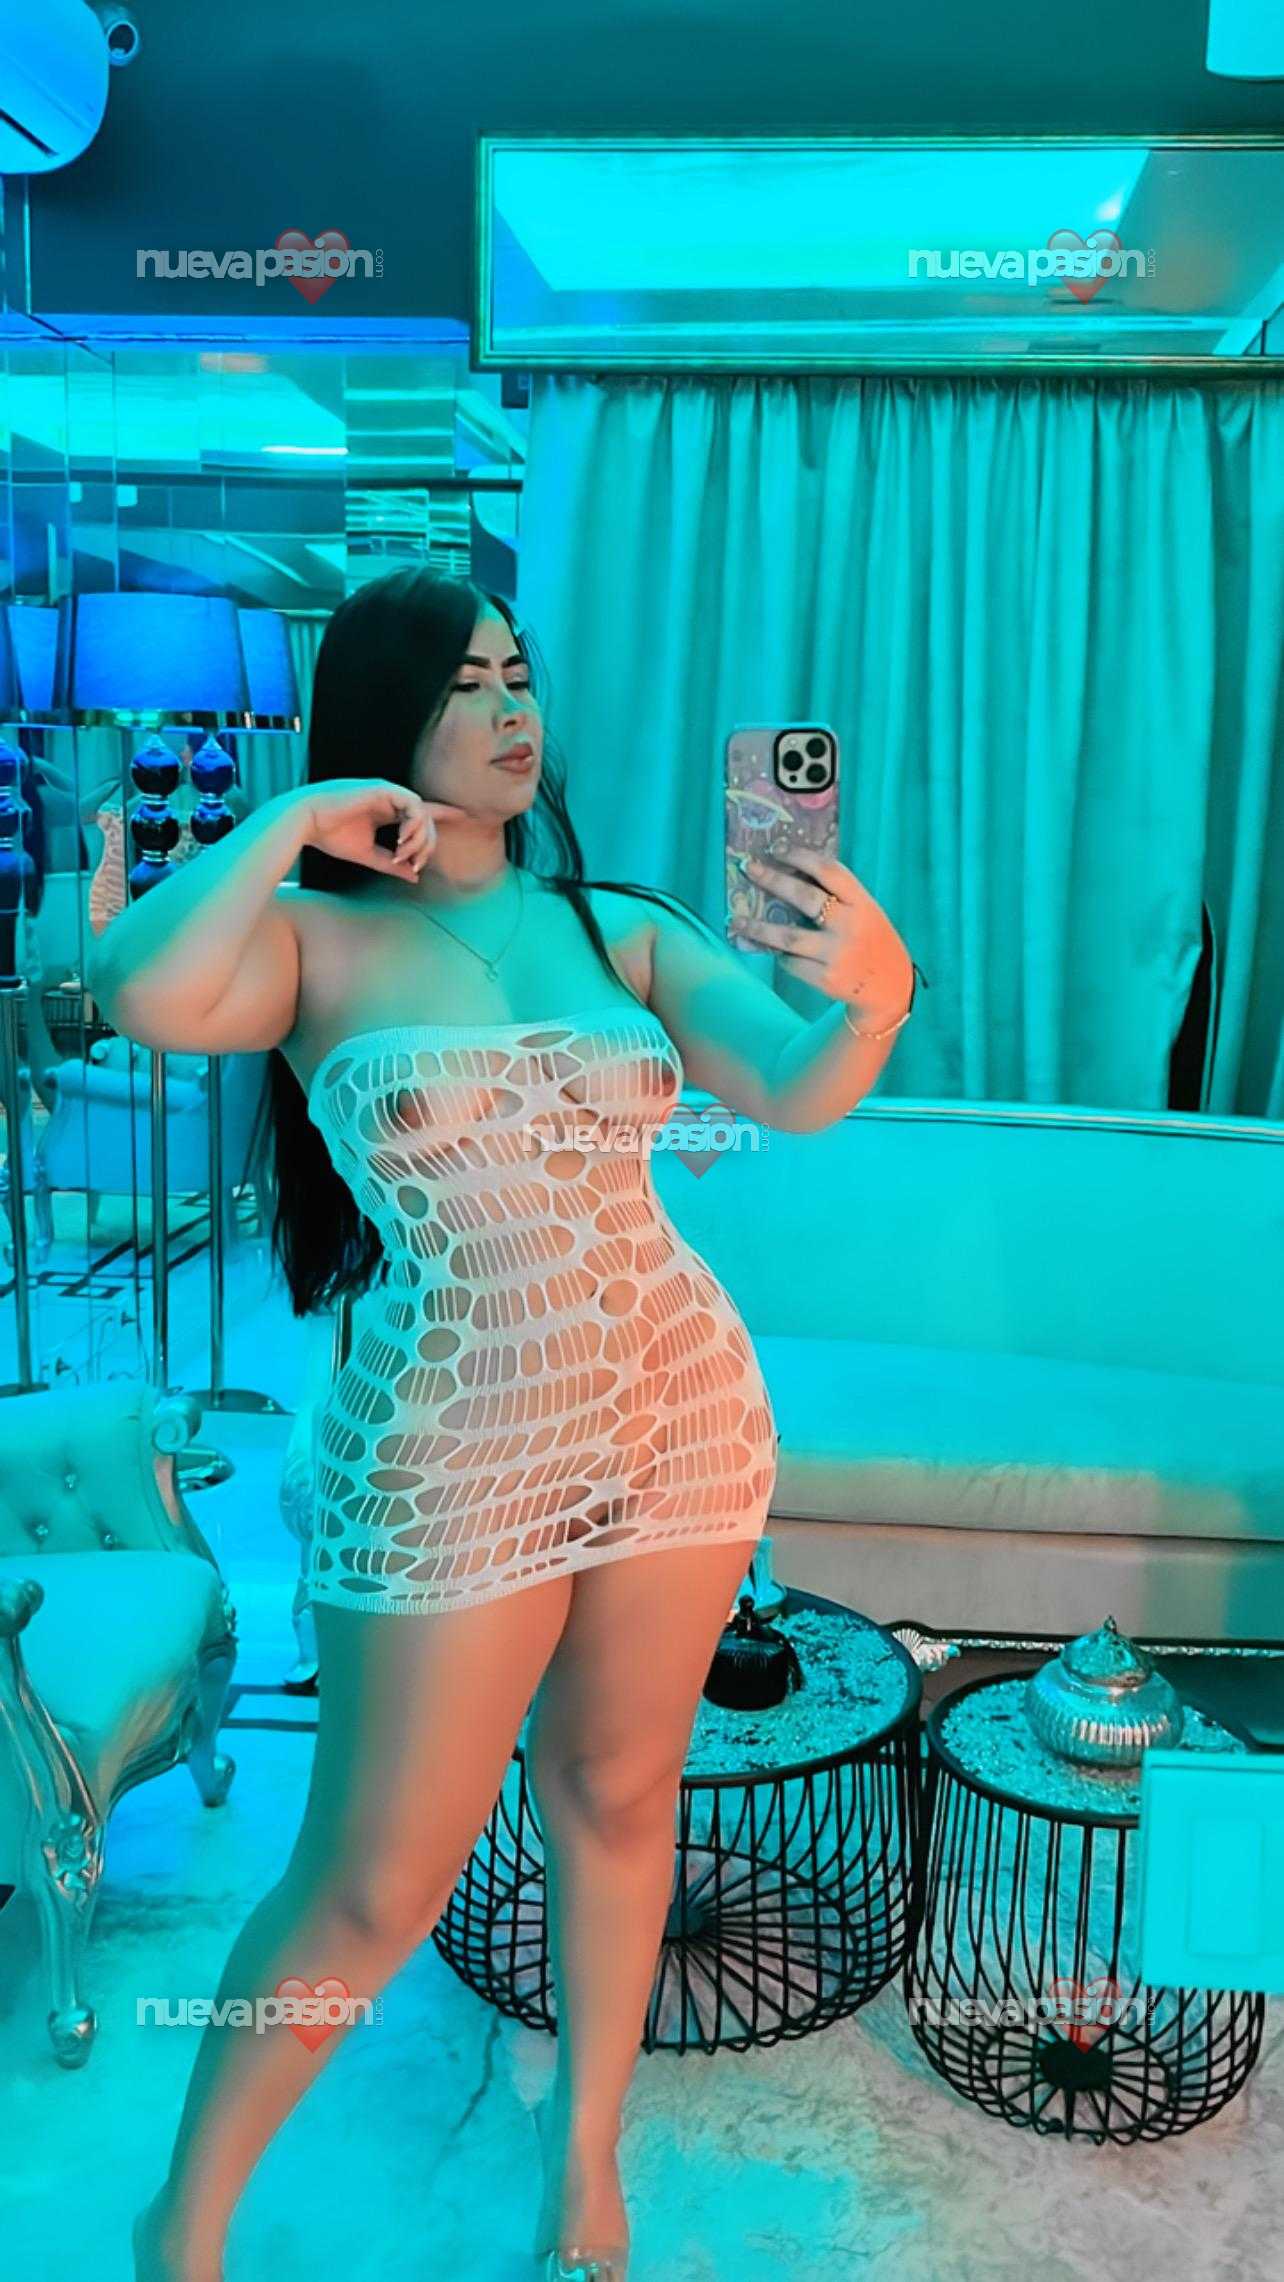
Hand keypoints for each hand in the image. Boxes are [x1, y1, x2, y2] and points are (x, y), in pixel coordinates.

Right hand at [295, 780, 467, 883]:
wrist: (306, 823)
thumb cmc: (331, 837)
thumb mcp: (368, 855)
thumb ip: (392, 864)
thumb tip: (415, 877)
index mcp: (386, 811)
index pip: (422, 812)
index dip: (444, 813)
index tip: (466, 816)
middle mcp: (390, 798)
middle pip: (426, 820)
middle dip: (427, 845)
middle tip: (414, 864)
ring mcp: (387, 791)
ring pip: (422, 813)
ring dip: (419, 838)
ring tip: (403, 854)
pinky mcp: (383, 788)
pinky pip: (413, 804)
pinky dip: (413, 825)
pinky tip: (402, 840)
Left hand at [731, 847, 912, 1015]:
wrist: (891, 987)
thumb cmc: (872, 941)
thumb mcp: (866, 912)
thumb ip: (838, 897)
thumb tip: (790, 873)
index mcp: (862, 903)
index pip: (829, 871)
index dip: (801, 856)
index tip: (776, 848)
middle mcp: (850, 926)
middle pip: (805, 897)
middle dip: (773, 880)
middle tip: (748, 868)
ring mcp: (837, 954)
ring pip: (788, 936)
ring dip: (758, 927)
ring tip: (735, 920)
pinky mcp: (826, 979)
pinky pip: (791, 962)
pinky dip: (778, 953)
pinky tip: (769, 947)